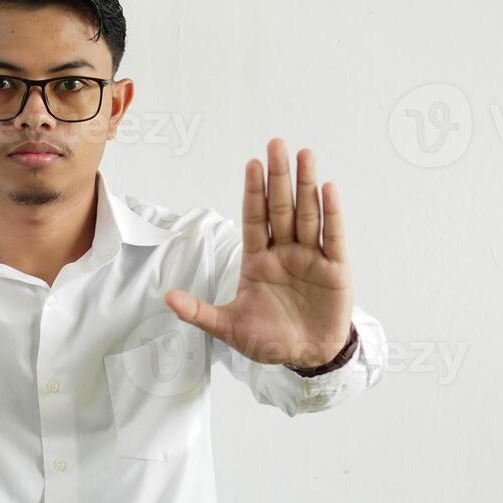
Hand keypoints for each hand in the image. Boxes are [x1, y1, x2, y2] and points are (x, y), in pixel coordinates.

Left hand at [164, 139, 353, 368]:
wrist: (307, 358)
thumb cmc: (269, 340)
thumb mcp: (229, 328)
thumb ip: (200, 312)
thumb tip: (167, 297)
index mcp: (258, 262)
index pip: (254, 220)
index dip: (253, 192)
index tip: (251, 164)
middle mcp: (284, 253)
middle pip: (281, 209)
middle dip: (278, 177)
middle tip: (276, 143)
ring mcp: (310, 258)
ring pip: (307, 215)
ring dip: (306, 185)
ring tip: (304, 154)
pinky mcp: (335, 269)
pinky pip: (333, 237)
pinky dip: (331, 213)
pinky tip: (328, 189)